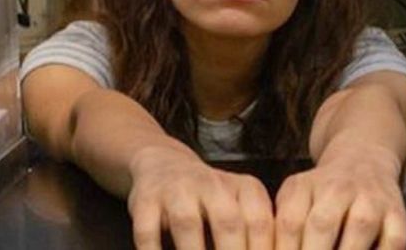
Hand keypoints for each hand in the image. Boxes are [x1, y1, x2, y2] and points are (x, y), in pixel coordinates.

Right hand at [127, 145, 273, 249]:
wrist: (164, 165)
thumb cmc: (211, 201)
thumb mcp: (239, 208)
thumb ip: (253, 240)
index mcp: (244, 188)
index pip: (260, 223)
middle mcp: (212, 183)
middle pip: (227, 222)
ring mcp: (177, 189)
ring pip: (187, 224)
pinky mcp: (146, 199)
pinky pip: (148, 231)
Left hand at [275, 144, 405, 249]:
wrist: (364, 159)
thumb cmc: (321, 191)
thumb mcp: (295, 196)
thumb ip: (282, 227)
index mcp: (305, 186)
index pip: (290, 223)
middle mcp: (337, 188)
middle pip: (322, 225)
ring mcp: (370, 199)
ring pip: (359, 228)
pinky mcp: (397, 213)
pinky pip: (393, 242)